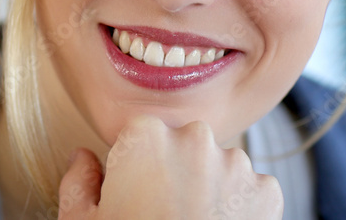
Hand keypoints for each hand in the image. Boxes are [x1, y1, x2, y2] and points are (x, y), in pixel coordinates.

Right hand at [57, 114, 282, 218]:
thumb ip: (78, 181)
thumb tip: (82, 157)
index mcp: (144, 135)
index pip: (139, 136)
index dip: (134, 167)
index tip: (133, 196)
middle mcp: (194, 137)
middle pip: (181, 146)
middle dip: (175, 172)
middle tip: (162, 215)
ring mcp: (236, 164)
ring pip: (218, 166)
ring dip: (208, 188)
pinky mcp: (267, 193)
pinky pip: (250, 191)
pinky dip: (239, 208)